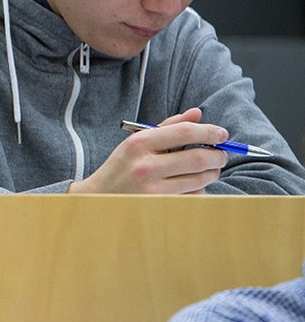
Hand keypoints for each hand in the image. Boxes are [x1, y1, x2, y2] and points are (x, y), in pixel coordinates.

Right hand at [69, 108, 229, 194]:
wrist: (98, 198)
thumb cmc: (122, 166)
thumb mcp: (137, 141)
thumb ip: (168, 126)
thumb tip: (198, 114)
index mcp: (139, 143)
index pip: (184, 132)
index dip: (209, 132)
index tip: (222, 134)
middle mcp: (145, 166)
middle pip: (198, 158)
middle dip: (218, 156)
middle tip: (222, 154)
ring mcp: (153, 190)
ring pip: (200, 180)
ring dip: (211, 173)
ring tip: (209, 169)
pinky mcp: (160, 207)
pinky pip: (193, 197)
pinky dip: (199, 190)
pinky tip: (191, 186)